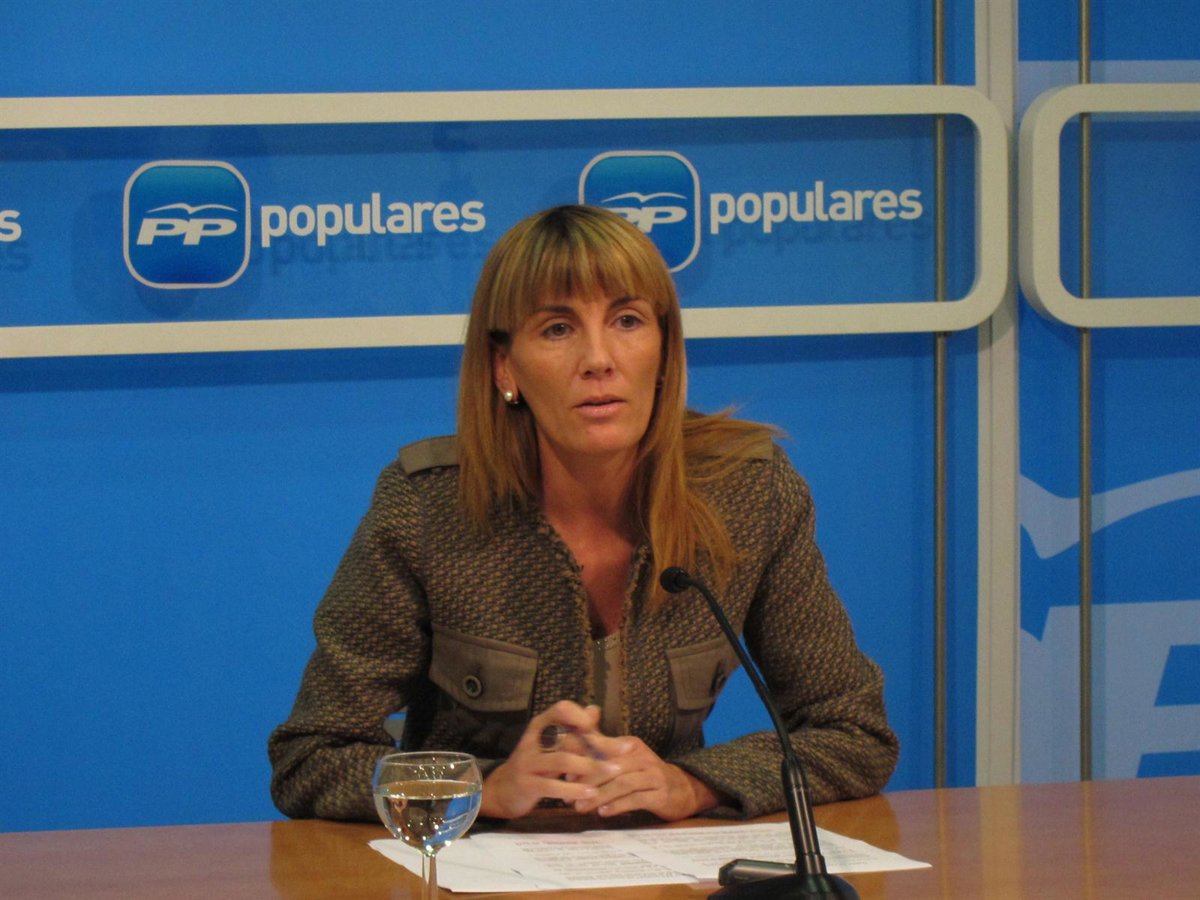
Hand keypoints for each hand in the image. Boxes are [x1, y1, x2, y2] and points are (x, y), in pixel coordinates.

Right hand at [480, 700, 620, 818]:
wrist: (503, 790)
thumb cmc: (535, 764)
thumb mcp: (551, 744)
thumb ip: (573, 729)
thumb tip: (594, 709)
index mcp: (540, 725)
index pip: (561, 709)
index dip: (581, 716)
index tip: (602, 727)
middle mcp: (533, 740)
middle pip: (570, 737)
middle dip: (600, 744)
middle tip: (625, 750)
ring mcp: (528, 762)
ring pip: (563, 760)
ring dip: (591, 766)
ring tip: (614, 771)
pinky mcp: (527, 784)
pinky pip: (553, 786)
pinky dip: (574, 790)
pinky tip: (592, 794)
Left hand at [570, 734, 720, 820]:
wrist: (681, 790)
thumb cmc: (644, 774)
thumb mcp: (624, 758)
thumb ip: (599, 749)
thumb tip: (570, 737)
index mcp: (631, 745)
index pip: (604, 747)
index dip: (583, 760)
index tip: (566, 775)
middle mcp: (643, 757)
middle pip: (611, 766)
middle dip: (587, 781)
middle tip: (568, 796)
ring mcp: (654, 775)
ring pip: (622, 784)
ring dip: (599, 796)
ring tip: (581, 807)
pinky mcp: (661, 795)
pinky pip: (636, 799)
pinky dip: (618, 806)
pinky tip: (603, 813)